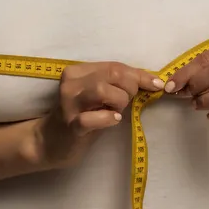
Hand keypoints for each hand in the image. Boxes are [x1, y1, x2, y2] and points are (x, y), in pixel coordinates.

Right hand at [38, 62, 163, 168]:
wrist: (51, 142)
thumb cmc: (81, 116)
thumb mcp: (99, 97)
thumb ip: (118, 86)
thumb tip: (152, 81)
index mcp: (77, 72)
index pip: (114, 66)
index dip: (139, 75)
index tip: (157, 84)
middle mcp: (71, 83)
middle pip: (111, 74)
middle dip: (130, 87)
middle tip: (129, 102)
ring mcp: (68, 104)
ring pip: (101, 90)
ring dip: (119, 101)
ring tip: (118, 111)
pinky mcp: (70, 125)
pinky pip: (90, 118)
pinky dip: (107, 118)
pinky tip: (114, 120)